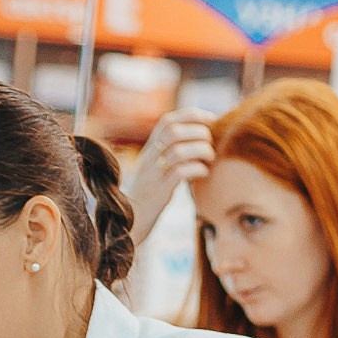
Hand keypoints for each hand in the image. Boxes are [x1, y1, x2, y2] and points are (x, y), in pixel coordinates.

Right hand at [122, 108, 214, 241]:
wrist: (125, 222)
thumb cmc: (147, 195)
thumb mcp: (154, 168)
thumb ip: (168, 152)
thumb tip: (197, 138)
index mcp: (149, 149)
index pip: (168, 121)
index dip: (192, 116)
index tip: (211, 120)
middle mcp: (149, 158)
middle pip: (174, 132)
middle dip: (199, 133)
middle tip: (210, 143)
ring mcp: (153, 175)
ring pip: (179, 151)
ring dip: (201, 151)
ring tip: (209, 159)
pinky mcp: (159, 192)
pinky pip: (181, 173)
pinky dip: (198, 169)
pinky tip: (203, 174)